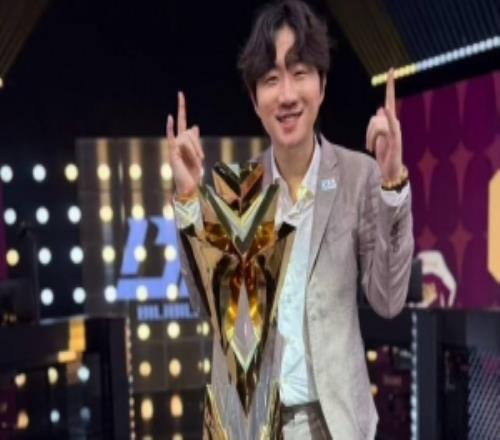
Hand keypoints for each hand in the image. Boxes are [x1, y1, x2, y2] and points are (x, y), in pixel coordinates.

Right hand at [167, 91, 203, 196]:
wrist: (189, 187)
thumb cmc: (193, 174)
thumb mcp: (198, 156)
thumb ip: (195, 142)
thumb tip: (194, 126)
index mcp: (185, 142)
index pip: (184, 123)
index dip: (182, 108)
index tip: (180, 93)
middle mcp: (178, 142)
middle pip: (190, 132)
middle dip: (197, 145)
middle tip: (200, 160)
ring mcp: (175, 146)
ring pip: (188, 138)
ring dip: (195, 151)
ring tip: (196, 163)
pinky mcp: (172, 152)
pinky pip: (171, 137)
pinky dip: (170, 127)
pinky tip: (170, 117)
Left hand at [366, 68, 402, 182]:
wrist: (390, 170)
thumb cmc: (385, 153)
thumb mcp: (378, 137)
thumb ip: (379, 123)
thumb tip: (380, 109)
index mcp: (390, 121)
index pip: (389, 100)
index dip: (390, 85)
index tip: (391, 70)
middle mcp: (394, 123)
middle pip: (375, 118)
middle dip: (368, 133)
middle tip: (369, 147)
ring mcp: (396, 130)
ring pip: (376, 124)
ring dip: (369, 139)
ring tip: (372, 149)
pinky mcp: (396, 138)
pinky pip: (389, 126)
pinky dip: (388, 117)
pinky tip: (386, 109)